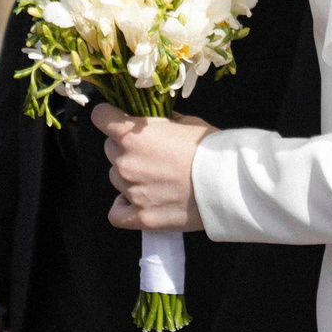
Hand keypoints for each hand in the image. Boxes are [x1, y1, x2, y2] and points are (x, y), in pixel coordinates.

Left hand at [92, 104, 213, 232]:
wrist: (230, 183)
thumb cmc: (213, 149)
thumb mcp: (189, 122)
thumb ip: (163, 123)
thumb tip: (155, 123)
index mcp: (134, 134)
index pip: (100, 116)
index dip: (110, 115)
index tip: (118, 118)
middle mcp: (126, 162)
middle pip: (110, 149)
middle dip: (126, 147)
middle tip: (153, 152)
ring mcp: (131, 191)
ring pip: (116, 178)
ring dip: (131, 175)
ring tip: (158, 178)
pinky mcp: (141, 216)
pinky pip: (117, 212)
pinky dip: (124, 206)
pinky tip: (140, 200)